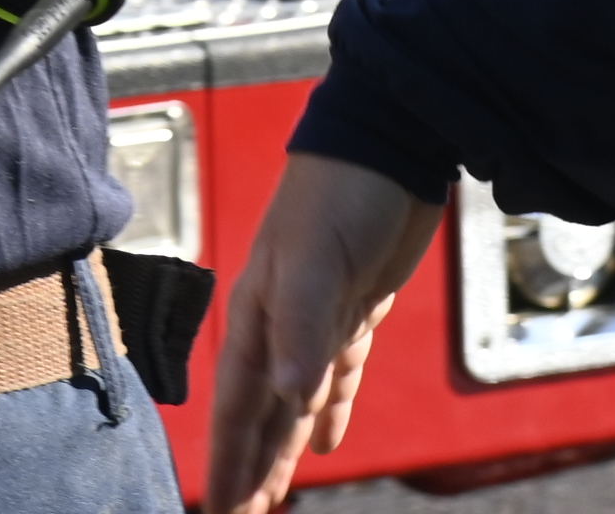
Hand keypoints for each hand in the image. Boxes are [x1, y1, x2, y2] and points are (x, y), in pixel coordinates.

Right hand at [204, 154, 446, 512]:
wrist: (391, 138)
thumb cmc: (343, 186)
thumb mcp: (316, 256)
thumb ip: (300, 326)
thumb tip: (289, 395)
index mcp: (260, 313)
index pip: (241, 405)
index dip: (232, 460)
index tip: (223, 509)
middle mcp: (283, 320)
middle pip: (262, 414)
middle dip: (249, 468)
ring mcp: (319, 315)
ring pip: (295, 402)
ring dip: (282, 449)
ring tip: (271, 497)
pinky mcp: (355, 306)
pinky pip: (336, 374)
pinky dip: (327, 410)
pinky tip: (323, 440)